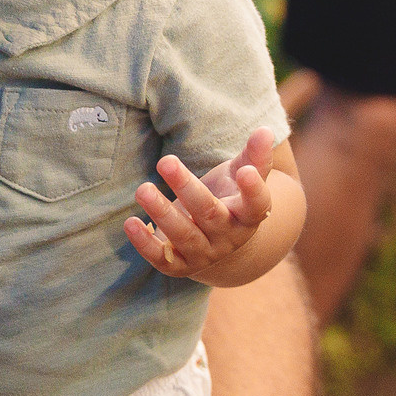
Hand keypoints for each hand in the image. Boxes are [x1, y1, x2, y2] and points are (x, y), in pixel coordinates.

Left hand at [127, 127, 280, 279]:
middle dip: (187, 188)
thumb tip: (265, 130)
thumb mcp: (242, 175)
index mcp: (248, 215)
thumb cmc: (229, 197)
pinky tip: (130, 223)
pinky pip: (162, 258)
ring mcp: (204, 254)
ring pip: (184, 236)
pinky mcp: (180, 266)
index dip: (253, 190)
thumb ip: (254, 156)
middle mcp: (228, 238)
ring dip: (162, 213)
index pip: (257, 204)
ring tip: (143, 189)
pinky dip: (144, 244)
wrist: (217, 241)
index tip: (246, 171)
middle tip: (165, 161)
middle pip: (209, 214)